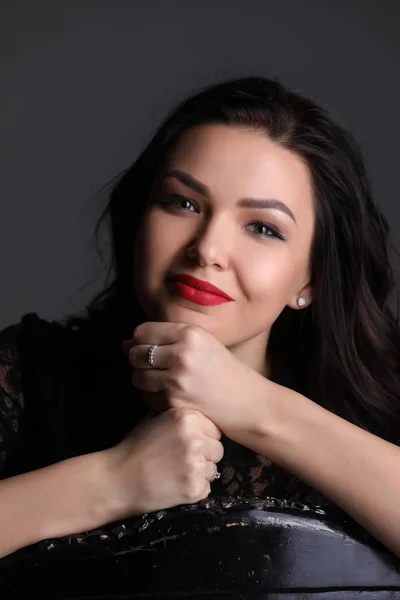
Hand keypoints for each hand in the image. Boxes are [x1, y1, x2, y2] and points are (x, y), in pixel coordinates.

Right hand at [107, 408, 223, 517]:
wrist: (118, 479)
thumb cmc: (135, 448)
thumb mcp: (154, 418)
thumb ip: (178, 413)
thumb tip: (197, 408)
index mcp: (187, 417)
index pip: (214, 429)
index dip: (202, 437)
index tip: (186, 444)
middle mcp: (196, 438)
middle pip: (218, 449)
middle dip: (204, 455)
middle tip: (181, 460)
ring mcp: (196, 464)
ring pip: (213, 469)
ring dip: (199, 473)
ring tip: (175, 473)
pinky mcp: (195, 487)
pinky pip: (206, 488)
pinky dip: (194, 490)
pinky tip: (175, 485)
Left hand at [121, 321, 268, 437]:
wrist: (249, 403)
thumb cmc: (226, 373)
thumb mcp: (203, 344)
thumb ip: (167, 340)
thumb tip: (125, 343)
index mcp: (190, 333)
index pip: (142, 331)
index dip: (140, 340)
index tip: (148, 348)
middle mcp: (182, 353)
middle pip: (136, 353)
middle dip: (138, 361)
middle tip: (154, 367)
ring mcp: (177, 379)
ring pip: (137, 376)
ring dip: (144, 380)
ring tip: (163, 382)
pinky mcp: (174, 402)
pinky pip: (147, 397)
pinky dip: (154, 398)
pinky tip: (171, 396)